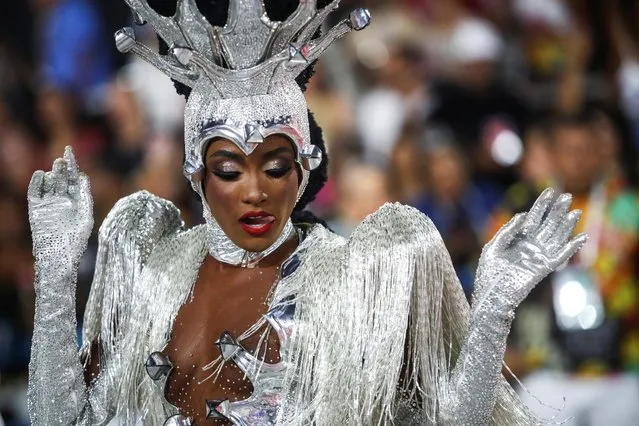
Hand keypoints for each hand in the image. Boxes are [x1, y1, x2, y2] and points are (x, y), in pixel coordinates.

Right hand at [28, 146, 92, 265]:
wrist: (58, 257)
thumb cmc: (76, 241)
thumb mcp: (85, 217)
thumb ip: (85, 197)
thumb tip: (83, 177)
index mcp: (77, 201)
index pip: (75, 178)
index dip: (73, 165)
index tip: (70, 152)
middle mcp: (63, 200)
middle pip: (62, 179)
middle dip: (63, 168)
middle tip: (63, 159)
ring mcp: (49, 204)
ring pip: (49, 184)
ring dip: (52, 174)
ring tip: (56, 168)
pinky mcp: (36, 209)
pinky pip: (34, 192)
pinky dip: (36, 183)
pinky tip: (40, 175)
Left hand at [473, 188, 586, 312]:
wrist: (491, 294)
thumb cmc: (488, 271)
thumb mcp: (493, 247)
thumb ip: (507, 231)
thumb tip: (522, 215)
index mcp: (517, 238)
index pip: (533, 217)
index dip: (541, 204)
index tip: (550, 191)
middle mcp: (530, 245)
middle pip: (547, 224)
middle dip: (556, 210)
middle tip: (567, 196)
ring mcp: (537, 256)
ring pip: (556, 237)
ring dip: (566, 225)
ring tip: (575, 212)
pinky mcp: (543, 268)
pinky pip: (560, 256)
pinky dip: (571, 248)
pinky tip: (580, 237)